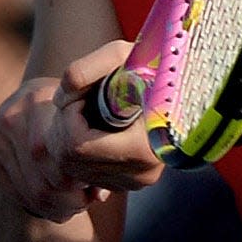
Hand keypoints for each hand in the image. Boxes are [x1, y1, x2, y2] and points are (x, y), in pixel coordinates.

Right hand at [0, 76, 93, 223]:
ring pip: (32, 193)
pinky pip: (17, 195)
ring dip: (57, 207)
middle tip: (86, 201)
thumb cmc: (71, 110)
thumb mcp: (89, 114)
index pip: (62, 156)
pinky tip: (55, 204)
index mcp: (40, 100)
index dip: (82, 179)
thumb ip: (96, 147)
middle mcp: (13, 118)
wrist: (30, 101)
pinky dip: (40, 207)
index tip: (96, 185)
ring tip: (74, 205)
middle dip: (71, 199)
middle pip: (46, 179)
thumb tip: (100, 195)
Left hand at [52, 42, 165, 193]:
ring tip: (90, 112)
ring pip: (74, 169)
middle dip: (67, 126)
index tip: (83, 96)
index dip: (72, 116)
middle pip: (71, 159)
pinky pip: (85, 175)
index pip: (79, 144)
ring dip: (71, 138)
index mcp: (146, 147)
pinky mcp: (129, 185)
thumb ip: (87, 68)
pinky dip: (80, 152)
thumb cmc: (149, 67)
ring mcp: (136, 182)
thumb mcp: (120, 56)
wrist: (177, 88)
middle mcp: (144, 173)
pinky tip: (97, 130)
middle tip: (81, 100)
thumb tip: (63, 94)